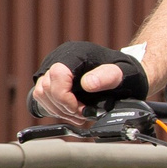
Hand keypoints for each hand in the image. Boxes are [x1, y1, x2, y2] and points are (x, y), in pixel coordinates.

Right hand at [30, 42, 149, 123]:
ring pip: (41, 93)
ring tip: (80, 114)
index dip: (65, 97)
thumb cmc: (125, 72)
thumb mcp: (123, 74)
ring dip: (59, 110)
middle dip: (65, 107)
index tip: (81, 109)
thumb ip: (107, 77)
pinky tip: (72, 111)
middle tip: (84, 114)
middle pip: (47, 87)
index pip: (57, 75)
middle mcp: (60, 58)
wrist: (124, 73)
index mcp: (76, 53)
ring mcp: (53, 68)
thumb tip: (88, 83)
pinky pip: (42, 96)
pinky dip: (56, 108)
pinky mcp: (51, 78)